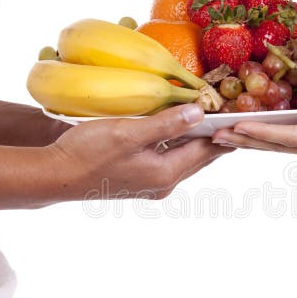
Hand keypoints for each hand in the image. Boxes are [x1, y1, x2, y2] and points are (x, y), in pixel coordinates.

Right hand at [47, 103, 231, 199]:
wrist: (56, 176)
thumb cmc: (88, 152)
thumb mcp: (129, 132)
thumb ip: (166, 123)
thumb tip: (199, 113)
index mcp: (166, 172)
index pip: (206, 149)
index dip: (224, 131)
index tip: (240, 115)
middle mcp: (163, 183)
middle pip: (199, 157)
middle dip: (216, 137)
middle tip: (233, 117)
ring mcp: (151, 184)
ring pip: (184, 159)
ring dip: (197, 141)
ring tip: (211, 120)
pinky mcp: (138, 180)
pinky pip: (169, 161)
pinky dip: (178, 145)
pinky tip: (177, 131)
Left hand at [212, 93, 296, 171]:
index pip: (290, 138)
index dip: (261, 132)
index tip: (234, 128)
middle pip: (278, 146)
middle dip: (247, 140)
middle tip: (215, 134)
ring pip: (284, 147)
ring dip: (255, 141)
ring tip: (228, 135)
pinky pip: (295, 143)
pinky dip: (273, 138)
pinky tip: (261, 132)